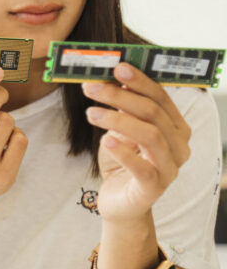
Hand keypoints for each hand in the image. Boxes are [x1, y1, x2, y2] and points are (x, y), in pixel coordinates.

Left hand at [83, 63, 191, 222]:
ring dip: (117, 120)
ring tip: (90, 113)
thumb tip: (113, 77)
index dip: (140, 81)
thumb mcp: (121, 129)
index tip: (117, 67)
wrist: (120, 200)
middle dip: (120, 96)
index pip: (161, 98)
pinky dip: (123, 151)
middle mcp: (179, 146)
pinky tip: (105, 140)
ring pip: (149, 135)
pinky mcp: (154, 188)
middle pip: (153, 113)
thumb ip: (123, 107)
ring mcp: (170, 168)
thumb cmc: (122, 159)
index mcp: (175, 127)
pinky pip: (142, 167)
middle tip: (91, 87)